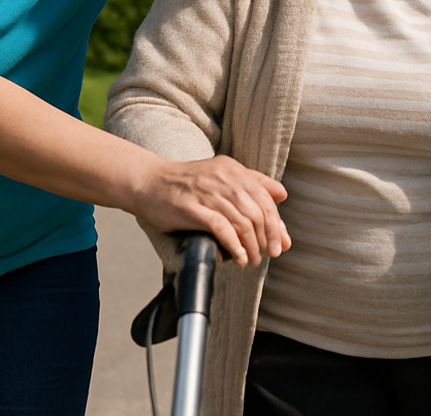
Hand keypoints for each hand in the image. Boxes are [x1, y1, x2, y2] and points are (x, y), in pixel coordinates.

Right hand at [132, 154, 291, 266]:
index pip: (266, 197)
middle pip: (258, 211)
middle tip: (268, 255)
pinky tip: (237, 257)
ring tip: (250, 260)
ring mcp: (207, 192)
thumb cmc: (185, 184)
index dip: (277, 223)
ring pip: (243, 222)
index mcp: (232, 169)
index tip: (281, 244)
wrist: (147, 182)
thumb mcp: (220, 175)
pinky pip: (221, 228)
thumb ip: (251, 183)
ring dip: (251, 246)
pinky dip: (234, 245)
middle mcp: (223, 178)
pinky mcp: (192, 208)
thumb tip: (282, 195)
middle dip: (268, 237)